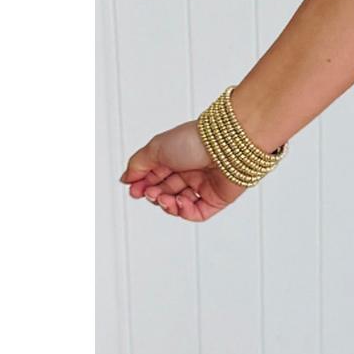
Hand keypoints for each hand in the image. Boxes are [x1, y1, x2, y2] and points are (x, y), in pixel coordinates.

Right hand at [120, 119, 249, 222]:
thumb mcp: (155, 149)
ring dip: (167, 205)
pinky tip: (179, 202)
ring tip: (164, 198)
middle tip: (150, 193)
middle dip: (154, 196)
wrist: (226, 145)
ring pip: (179, 205)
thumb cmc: (194, 140)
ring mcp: (203, 185)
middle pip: (164, 192)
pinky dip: (184, 212)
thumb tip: (126, 179)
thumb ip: (138, 165)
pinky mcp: (216, 198)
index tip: (134, 190)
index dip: (142, 186)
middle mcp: (189, 171)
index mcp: (175, 157)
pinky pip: (197, 213)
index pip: (153, 177)